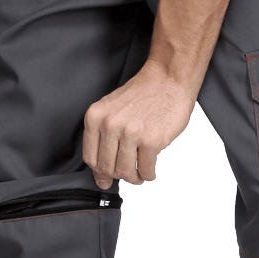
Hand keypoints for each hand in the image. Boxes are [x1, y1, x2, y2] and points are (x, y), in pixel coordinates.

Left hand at [83, 61, 196, 188]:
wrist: (168, 78)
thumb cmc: (142, 95)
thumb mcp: (112, 109)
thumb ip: (103, 139)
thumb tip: (102, 179)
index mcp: (95, 117)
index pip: (91, 158)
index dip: (100, 172)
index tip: (108, 178)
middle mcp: (109, 125)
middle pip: (107, 167)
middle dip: (119, 175)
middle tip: (129, 172)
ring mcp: (130, 133)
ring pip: (125, 172)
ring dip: (134, 178)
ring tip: (140, 174)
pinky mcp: (151, 140)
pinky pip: (145, 170)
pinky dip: (148, 175)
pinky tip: (150, 170)